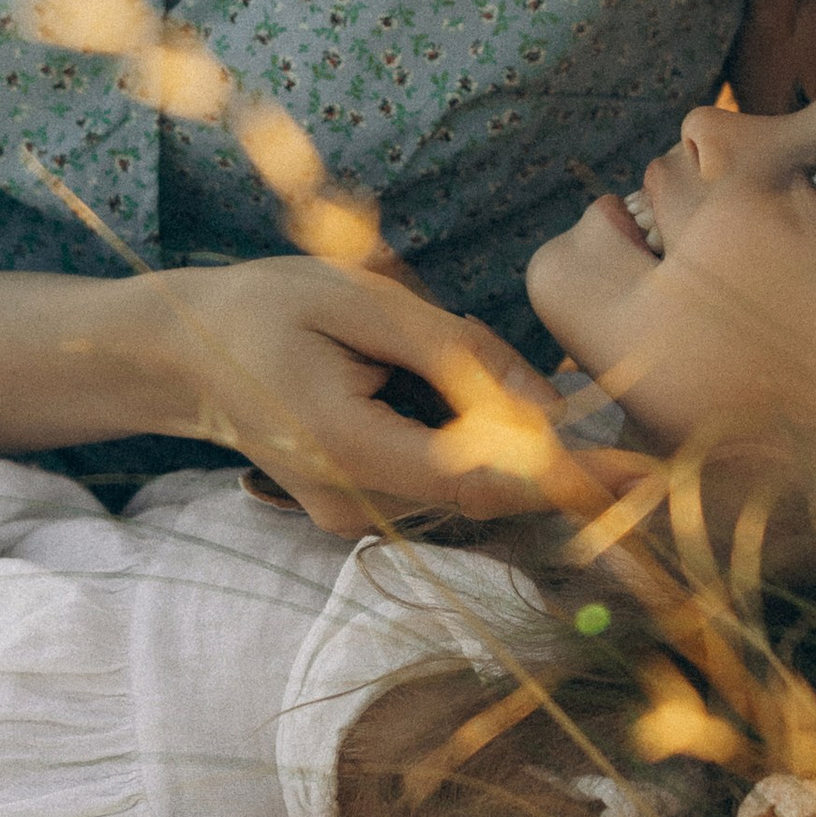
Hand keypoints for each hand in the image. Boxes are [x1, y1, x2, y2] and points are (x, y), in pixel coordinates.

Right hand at [123, 254, 574, 532]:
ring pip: (463, 474)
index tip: (638, 473)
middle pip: (483, 479)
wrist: (176, 355)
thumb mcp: (356, 302)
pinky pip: (434, 472)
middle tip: (481, 353)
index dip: (567, 475)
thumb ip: (453, 352)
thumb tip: (544, 404)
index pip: (485, 479)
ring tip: (397, 344)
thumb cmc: (259, 311)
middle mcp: (357, 503)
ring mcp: (354, 514)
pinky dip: (451, 428)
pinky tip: (396, 372)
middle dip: (522, 425)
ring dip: (479, 418)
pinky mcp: (359, 506)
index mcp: (351, 451)